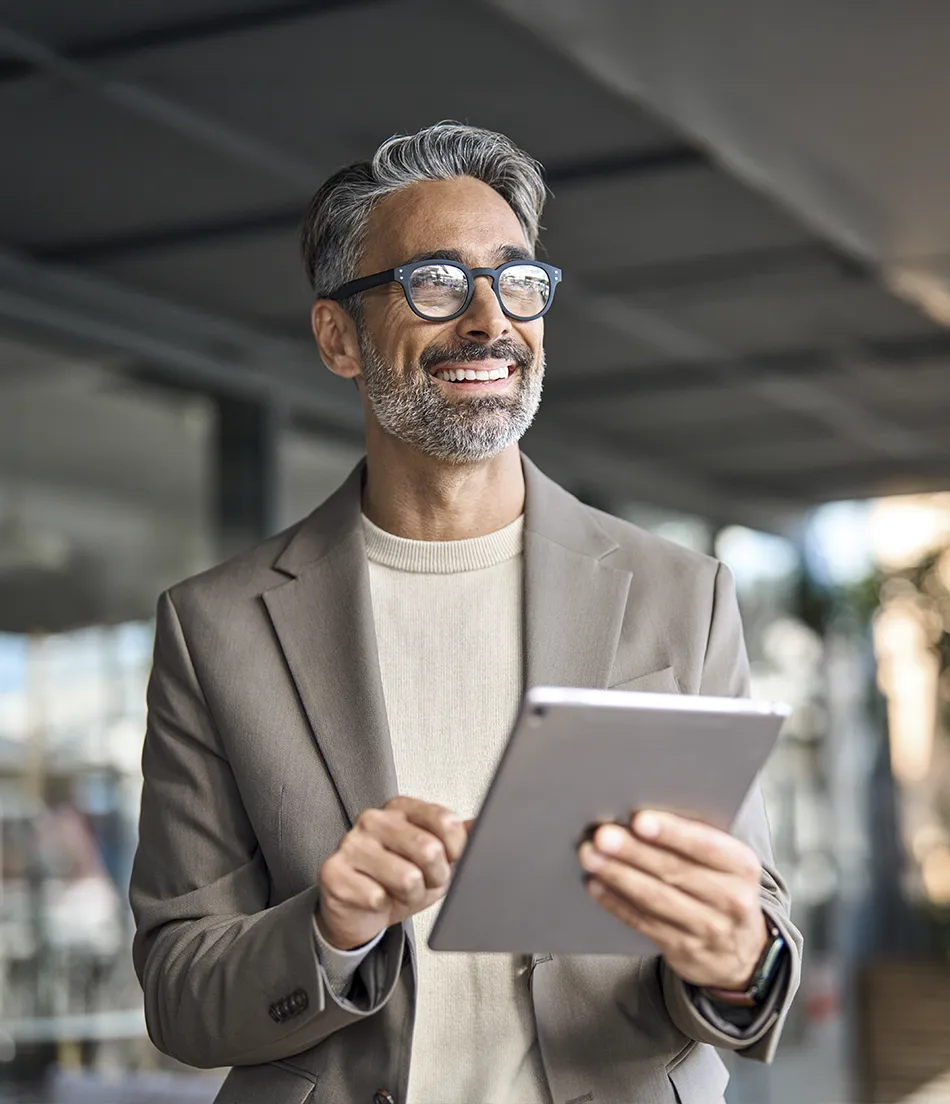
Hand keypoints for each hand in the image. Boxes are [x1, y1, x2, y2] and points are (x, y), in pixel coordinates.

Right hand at [317, 796, 467, 950]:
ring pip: (406, 878)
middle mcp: (374, 819)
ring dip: (411, 896)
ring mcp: (350, 843)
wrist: (359, 912)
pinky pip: (377, 897)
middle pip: (429, 849)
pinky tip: (375, 899)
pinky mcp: (333, 871)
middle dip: (436, 877)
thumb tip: (484, 823)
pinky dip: (383, 907)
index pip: (445, 820)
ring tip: (400, 892)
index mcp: (401, 808)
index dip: (457, 850)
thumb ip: (461, 839)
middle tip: (425, 882)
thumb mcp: (437, 859)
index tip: (451, 861)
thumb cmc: (398, 881)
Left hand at [578, 810, 767, 989]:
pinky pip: (644, 923)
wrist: (743, 952)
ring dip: (618, 875)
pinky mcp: (684, 950)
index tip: (639, 820)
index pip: (706, 845)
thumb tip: (642, 816)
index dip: (672, 832)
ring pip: (655, 899)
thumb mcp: (728, 863)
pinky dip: (616, 903)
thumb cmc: (724, 888)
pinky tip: (596, 885)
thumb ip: (696, 840)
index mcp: (742, 866)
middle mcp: (730, 899)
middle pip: (674, 871)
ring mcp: (708, 929)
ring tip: (591, 856)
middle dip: (634, 852)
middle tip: (603, 836)